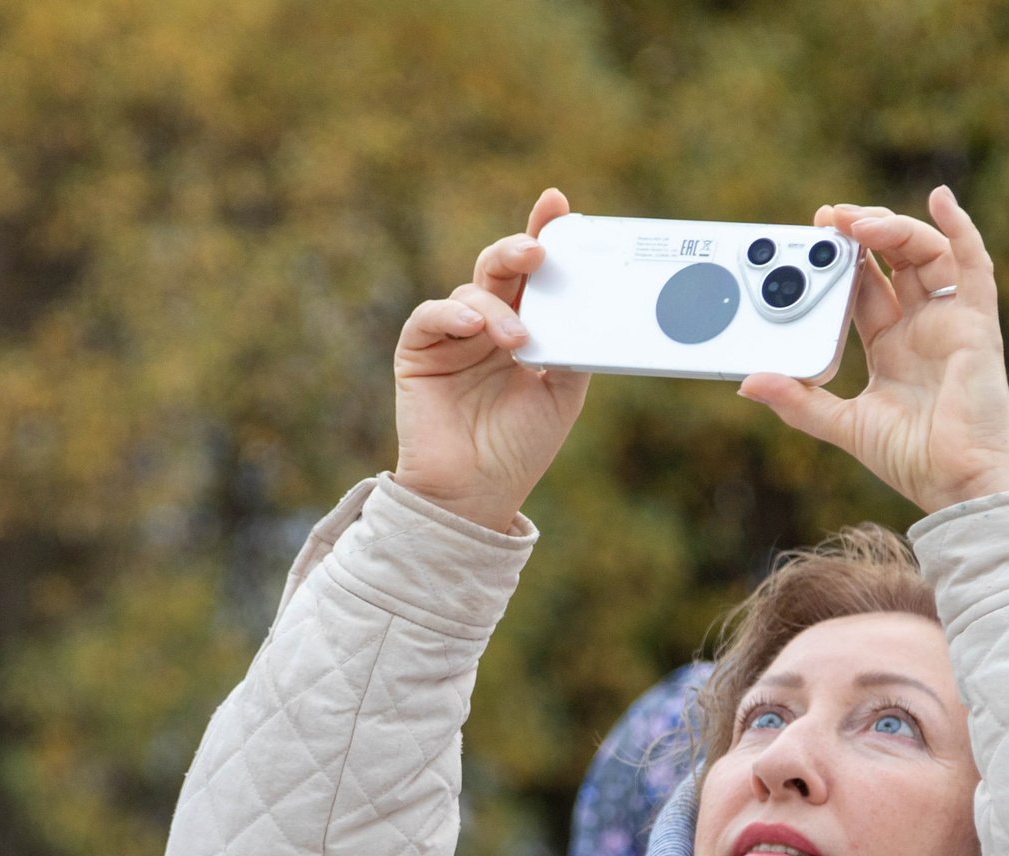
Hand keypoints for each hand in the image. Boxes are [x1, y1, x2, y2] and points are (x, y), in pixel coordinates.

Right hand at [390, 188, 590, 532]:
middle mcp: (488, 325)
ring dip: (496, 306)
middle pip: (501, 269)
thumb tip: (589, 305)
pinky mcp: (419, 352)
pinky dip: (451, 313)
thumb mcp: (562, 395)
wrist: (476, 495)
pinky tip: (473, 326)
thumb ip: (573, 348)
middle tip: (538, 249)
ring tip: (517, 339)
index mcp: (524, 328)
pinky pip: (430, 316)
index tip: (559, 207)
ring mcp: (453, 337)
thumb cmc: (519, 449)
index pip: (533, 275)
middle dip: (519, 250)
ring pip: (471, 290)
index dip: (543, 235)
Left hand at [738, 187, 1008, 513]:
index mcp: (891, 345)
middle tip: (825, 219)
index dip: (838, 260)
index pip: (861, 287)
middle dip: (859, 233)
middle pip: (891, 260)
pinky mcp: (976, 322)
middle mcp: (920, 326)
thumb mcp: (843, 425)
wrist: (959, 483)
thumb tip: (748, 383)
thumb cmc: (913, 460)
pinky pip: (973, 264)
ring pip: (924, 253)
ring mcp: (949, 320)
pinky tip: (938, 198)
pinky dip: (959, 228)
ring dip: (891, 228)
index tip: (810, 237)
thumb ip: (798, 402)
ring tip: (855, 223)